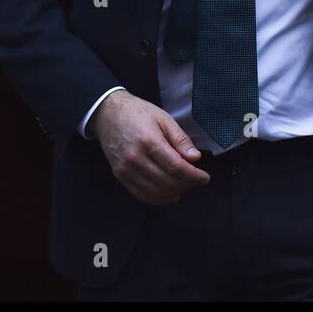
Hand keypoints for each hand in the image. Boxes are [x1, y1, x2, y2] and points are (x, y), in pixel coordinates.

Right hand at [89, 91, 209, 204]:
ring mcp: (126, 170)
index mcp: (149, 141)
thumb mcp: (164, 119)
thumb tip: (195, 158)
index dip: (193, 176)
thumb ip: (180, 139)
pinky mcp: (120, 176)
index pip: (176, 167)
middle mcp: (135, 158)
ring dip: (175, 193)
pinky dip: (159, 199)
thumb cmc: (138, 113)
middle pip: (167, 182)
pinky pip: (141, 195)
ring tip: (186, 186)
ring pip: (156, 192)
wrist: (107, 114)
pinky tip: (170, 195)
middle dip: (187, 185)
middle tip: (197, 181)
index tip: (205, 178)